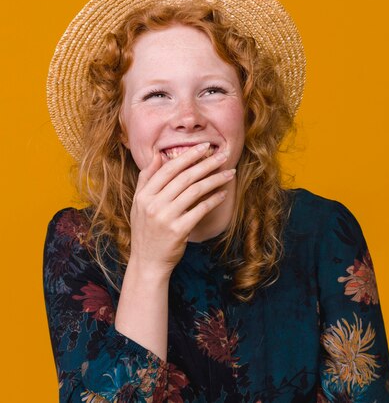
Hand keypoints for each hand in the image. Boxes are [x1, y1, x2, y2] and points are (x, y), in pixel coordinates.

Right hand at [129, 142, 234, 277]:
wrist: (148, 262)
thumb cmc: (146, 229)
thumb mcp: (139, 203)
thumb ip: (146, 178)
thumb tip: (157, 155)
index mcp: (144, 195)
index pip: (169, 169)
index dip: (188, 155)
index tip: (204, 146)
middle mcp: (153, 204)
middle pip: (185, 177)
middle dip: (206, 163)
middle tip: (222, 155)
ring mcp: (165, 217)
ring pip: (195, 190)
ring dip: (215, 179)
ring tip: (229, 173)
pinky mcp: (178, 230)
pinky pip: (200, 209)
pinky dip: (213, 200)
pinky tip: (223, 194)